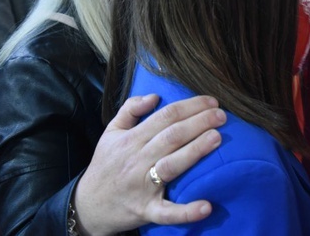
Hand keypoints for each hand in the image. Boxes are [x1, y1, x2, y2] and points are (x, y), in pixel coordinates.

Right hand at [73, 94, 226, 235]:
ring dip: (196, 151)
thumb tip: (155, 96)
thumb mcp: (110, 132)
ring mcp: (142, 187)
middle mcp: (137, 160)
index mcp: (131, 140)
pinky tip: (206, 206)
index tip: (212, 101)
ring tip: (217, 138)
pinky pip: (167, 212)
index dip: (190, 106)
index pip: (164, 116)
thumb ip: (130, 110)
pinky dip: (186, 211)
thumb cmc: (105, 165)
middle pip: (172, 136)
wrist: (87, 206)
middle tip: (222, 115)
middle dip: (199, 123)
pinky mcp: (146, 211)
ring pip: (172, 165)